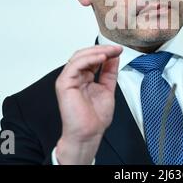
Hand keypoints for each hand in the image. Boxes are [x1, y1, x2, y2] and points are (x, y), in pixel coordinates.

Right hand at [55, 45, 122, 163]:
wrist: (89, 133)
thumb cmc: (95, 118)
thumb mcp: (107, 88)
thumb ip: (109, 72)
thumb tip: (113, 57)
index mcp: (83, 78)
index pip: (92, 58)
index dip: (105, 52)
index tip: (118, 50)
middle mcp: (75, 77)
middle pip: (85, 54)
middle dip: (102, 49)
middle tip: (116, 48)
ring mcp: (68, 79)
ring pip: (79, 56)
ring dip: (96, 51)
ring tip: (110, 51)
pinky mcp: (64, 83)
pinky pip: (75, 65)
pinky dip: (89, 59)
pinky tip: (101, 58)